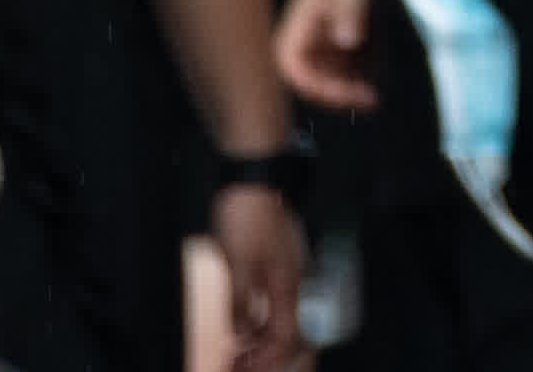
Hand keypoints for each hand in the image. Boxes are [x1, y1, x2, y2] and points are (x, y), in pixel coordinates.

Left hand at [212, 184, 308, 371]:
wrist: (255, 179)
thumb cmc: (250, 212)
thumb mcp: (237, 262)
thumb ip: (240, 301)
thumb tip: (240, 328)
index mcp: (289, 282)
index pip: (289, 335)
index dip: (270, 359)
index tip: (246, 369)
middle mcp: (294, 278)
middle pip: (295, 330)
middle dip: (273, 356)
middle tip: (246, 367)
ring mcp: (288, 268)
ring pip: (285, 317)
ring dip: (265, 341)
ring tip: (242, 353)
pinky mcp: (278, 260)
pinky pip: (276, 302)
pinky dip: (262, 321)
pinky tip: (245, 324)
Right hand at [274, 0, 378, 111]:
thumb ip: (350, 10)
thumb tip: (347, 41)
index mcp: (299, 20)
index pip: (291, 63)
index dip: (309, 82)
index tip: (337, 91)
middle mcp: (306, 34)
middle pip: (309, 76)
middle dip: (332, 92)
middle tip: (363, 100)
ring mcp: (322, 38)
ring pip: (326, 76)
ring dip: (344, 90)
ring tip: (370, 100)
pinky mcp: (338, 41)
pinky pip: (341, 68)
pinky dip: (354, 79)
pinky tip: (373, 87)